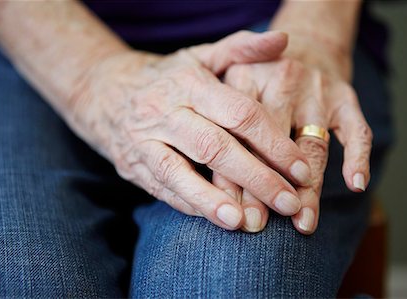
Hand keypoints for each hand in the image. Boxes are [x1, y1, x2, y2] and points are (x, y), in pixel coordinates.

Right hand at [67, 31, 311, 229]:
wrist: (104, 91)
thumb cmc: (166, 77)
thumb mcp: (200, 56)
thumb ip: (241, 49)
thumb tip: (284, 40)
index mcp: (190, 83)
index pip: (240, 114)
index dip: (274, 144)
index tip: (301, 170)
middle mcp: (166, 111)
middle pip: (215, 147)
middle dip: (256, 178)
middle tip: (290, 204)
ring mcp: (145, 140)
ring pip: (180, 172)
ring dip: (215, 200)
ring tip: (247, 224)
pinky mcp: (133, 164)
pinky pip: (163, 187)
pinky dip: (191, 204)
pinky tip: (218, 219)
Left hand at [220, 35, 371, 233]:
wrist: (306, 42)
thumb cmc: (259, 76)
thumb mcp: (227, 81)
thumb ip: (214, 121)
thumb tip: (203, 180)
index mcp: (244, 78)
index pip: (237, 134)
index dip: (232, 175)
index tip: (229, 211)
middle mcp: (281, 81)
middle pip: (272, 143)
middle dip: (265, 187)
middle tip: (258, 224)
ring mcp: (317, 89)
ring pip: (312, 144)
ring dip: (308, 187)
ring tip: (302, 221)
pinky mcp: (345, 97)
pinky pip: (356, 130)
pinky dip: (357, 157)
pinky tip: (355, 184)